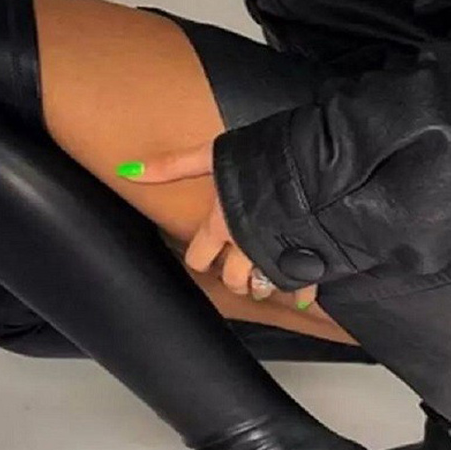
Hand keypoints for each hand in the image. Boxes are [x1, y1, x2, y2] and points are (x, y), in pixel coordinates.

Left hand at [115, 142, 317, 308]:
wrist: (325, 166)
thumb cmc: (268, 156)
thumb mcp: (215, 152)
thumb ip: (172, 165)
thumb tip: (125, 169)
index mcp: (221, 225)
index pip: (199, 257)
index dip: (201, 256)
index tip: (207, 253)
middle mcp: (246, 249)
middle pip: (232, 280)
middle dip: (234, 276)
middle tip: (239, 268)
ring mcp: (277, 259)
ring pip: (262, 287)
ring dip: (262, 284)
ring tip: (265, 277)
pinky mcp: (309, 263)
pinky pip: (303, 287)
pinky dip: (302, 292)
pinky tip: (302, 297)